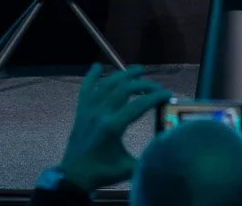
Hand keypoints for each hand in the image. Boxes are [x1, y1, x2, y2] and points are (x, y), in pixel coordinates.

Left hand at [55, 64, 170, 191]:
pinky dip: (91, 76)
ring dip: (124, 74)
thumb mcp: (129, 167)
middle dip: (143, 84)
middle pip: (125, 88)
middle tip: (156, 86)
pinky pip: (85, 88)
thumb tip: (168, 147)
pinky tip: (97, 67)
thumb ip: (148, 156)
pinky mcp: (81, 111)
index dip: (155, 96)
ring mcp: (89, 110)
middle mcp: (100, 113)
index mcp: (112, 126)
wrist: (74, 175)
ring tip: (139, 69)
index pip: (139, 104)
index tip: (167, 93)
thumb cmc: (102, 172)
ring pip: (107, 84)